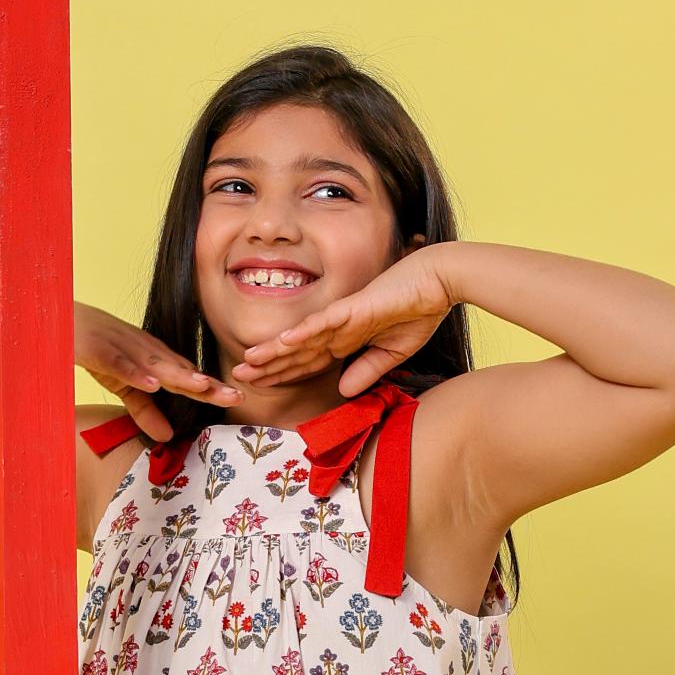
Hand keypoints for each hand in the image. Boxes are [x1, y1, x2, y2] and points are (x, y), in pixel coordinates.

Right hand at [75, 301, 235, 443]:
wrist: (61, 318)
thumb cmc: (97, 349)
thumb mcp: (122, 387)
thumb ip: (145, 410)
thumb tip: (168, 437)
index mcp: (154, 360)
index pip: (187, 377)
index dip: (212, 389)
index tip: (239, 399)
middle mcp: (145, 351)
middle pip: (180, 370)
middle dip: (207, 384)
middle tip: (236, 396)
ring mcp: (123, 348)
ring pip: (155, 364)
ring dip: (179, 375)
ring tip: (203, 387)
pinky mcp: (99, 349)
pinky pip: (119, 362)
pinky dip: (135, 373)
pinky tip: (152, 383)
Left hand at [231, 244, 460, 398]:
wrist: (438, 283)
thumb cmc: (418, 312)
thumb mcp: (392, 353)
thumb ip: (367, 371)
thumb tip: (343, 391)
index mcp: (345, 338)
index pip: (307, 362)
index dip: (282, 374)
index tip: (259, 386)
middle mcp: (337, 328)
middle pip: (295, 353)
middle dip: (266, 367)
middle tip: (236, 378)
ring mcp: (342, 317)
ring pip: (301, 339)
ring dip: (273, 352)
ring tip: (247, 363)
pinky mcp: (353, 308)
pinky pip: (322, 323)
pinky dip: (302, 334)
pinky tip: (281, 344)